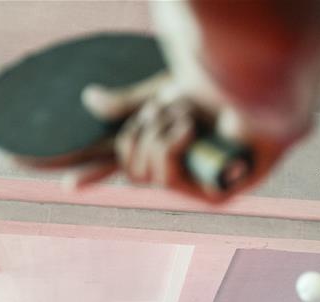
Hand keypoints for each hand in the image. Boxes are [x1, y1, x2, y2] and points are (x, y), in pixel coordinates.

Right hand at [69, 75, 294, 200]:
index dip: (92, 174)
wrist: (254, 88)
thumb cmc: (217, 90)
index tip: (65, 185)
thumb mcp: (162, 94)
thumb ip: (127, 104)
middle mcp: (180, 168)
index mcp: (167, 147)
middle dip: (137, 133)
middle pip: (128, 166)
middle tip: (159, 113)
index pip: (123, 165)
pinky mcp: (211, 194)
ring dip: (157, 135)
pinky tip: (189, 131)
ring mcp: (196, 184)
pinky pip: (166, 178)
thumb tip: (89, 102)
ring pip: (144, 174)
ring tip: (184, 116)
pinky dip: (171, 146)